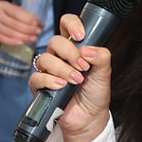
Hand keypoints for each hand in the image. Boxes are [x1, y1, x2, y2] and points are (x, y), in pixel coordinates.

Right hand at [0, 0, 43, 46]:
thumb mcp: (4, 5)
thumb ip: (17, 12)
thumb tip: (34, 21)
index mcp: (3, 5)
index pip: (20, 14)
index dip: (32, 20)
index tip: (41, 24)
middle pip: (17, 24)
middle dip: (30, 29)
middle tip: (39, 32)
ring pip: (11, 33)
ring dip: (24, 37)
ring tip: (33, 38)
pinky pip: (3, 39)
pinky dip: (13, 41)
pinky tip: (21, 42)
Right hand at [30, 12, 113, 141]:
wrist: (89, 117)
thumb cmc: (95, 93)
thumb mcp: (105, 73)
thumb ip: (101, 57)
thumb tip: (87, 50)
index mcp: (75, 47)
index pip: (66, 24)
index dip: (71, 24)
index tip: (81, 35)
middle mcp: (59, 56)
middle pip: (55, 41)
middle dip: (70, 53)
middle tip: (83, 67)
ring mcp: (48, 70)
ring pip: (45, 59)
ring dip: (63, 69)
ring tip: (76, 80)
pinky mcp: (40, 86)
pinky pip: (37, 77)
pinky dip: (50, 81)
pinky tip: (62, 86)